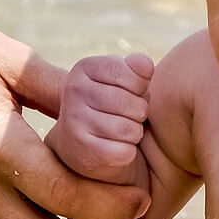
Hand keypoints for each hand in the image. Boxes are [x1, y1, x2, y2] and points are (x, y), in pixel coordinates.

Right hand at [45, 54, 154, 185]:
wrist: (82, 146)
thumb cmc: (112, 108)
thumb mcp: (123, 82)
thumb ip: (137, 69)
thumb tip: (145, 65)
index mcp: (85, 68)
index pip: (129, 72)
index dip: (140, 87)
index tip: (132, 93)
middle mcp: (74, 91)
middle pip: (131, 102)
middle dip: (139, 112)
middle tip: (128, 117)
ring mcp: (74, 121)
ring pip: (129, 129)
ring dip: (134, 133)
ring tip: (122, 132)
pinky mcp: (81, 152)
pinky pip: (124, 152)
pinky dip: (127, 153)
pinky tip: (115, 148)